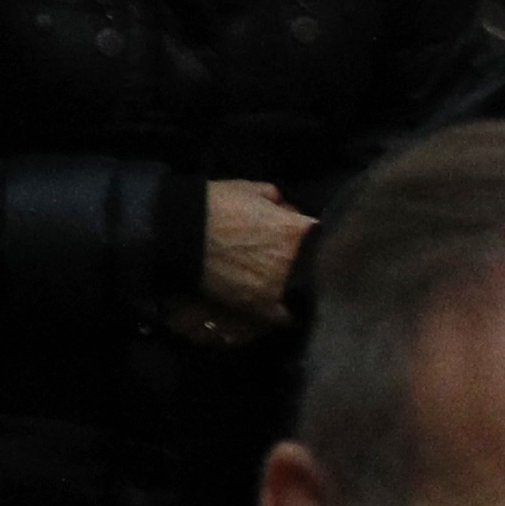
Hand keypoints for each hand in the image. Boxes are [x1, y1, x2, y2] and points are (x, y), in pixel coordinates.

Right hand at [194, 178, 313, 335]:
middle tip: (299, 257)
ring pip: (305, 293)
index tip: (309, 236)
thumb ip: (278, 200)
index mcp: (298, 231)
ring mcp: (279, 287)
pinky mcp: (260, 307)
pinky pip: (285, 316)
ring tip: (291, 281)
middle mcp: (295, 262)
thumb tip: (289, 211)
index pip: (324, 237)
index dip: (316, 236)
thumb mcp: (251, 189)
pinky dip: (287, 311)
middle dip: (311, 260)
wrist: (180, 231)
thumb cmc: (216, 205)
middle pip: (319, 268)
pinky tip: (283, 304)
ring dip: (301, 285)